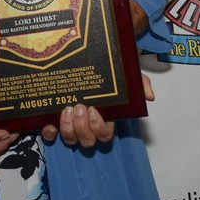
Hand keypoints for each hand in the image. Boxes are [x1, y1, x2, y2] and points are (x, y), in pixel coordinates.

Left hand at [39, 74, 155, 146]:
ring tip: (66, 109)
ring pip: (71, 140)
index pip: (105, 134)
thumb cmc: (105, 74)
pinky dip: (50, 133)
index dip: (99, 127)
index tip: (94, 110)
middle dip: (83, 127)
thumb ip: (140, 83)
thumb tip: (149, 95)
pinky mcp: (54, 120)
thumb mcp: (124, 75)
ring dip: (68, 128)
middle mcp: (87, 125)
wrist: (83, 59)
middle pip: (88, 140)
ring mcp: (70, 124)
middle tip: (79, 107)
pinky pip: (51, 135)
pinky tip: (49, 123)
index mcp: (104, 118)